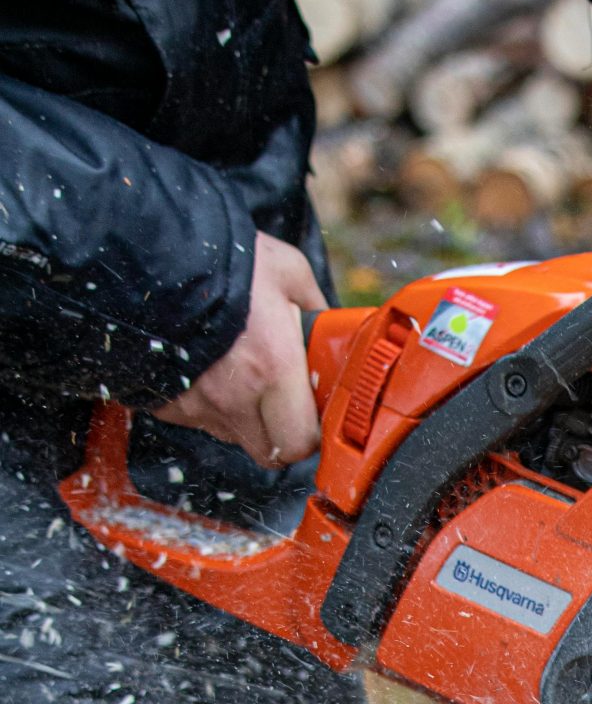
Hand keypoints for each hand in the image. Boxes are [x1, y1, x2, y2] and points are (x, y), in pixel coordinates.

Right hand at [157, 233, 324, 467]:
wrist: (145, 252)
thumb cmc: (222, 259)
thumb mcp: (287, 270)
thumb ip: (316, 306)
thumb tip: (333, 327)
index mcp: (273, 367)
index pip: (302, 441)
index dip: (310, 432)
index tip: (310, 412)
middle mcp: (234, 396)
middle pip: (269, 451)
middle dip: (280, 431)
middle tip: (279, 397)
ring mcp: (195, 404)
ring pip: (233, 435)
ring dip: (242, 415)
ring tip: (237, 368)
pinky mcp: (165, 403)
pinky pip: (196, 418)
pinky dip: (205, 402)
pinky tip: (206, 365)